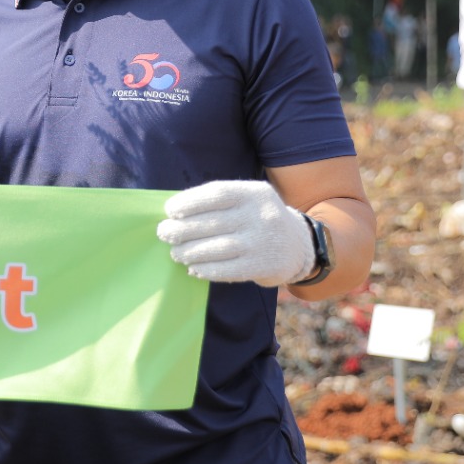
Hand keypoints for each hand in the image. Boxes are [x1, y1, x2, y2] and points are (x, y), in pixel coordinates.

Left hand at [156, 180, 313, 286]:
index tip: (170, 210)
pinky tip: (193, 268)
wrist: (299, 245)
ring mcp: (263, 242)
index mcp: (254, 193)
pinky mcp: (263, 266)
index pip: (217, 194)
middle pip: (213, 222)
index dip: (190, 202)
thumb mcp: (247, 201)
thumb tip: (175, 214)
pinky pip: (228, 270)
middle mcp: (261, 216)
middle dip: (182, 229)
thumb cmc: (257, 219)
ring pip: (218, 248)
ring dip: (190, 251)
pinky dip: (207, 270)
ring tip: (175, 253)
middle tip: (164, 233)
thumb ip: (218, 203)